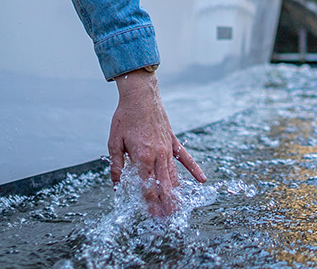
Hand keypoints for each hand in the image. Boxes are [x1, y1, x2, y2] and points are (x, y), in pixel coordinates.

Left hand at [108, 68, 205, 215]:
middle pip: (163, 185)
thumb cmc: (125, 117)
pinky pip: (185, 158)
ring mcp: (168, 148)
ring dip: (176, 193)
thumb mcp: (114, 142)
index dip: (150, 203)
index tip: (152, 217)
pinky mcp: (173, 141)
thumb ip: (116, 166)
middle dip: (165, 204)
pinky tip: (202, 180)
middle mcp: (158, 155)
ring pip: (174, 175)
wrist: (140, 95)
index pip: (147, 186)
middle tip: (167, 220)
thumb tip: (116, 186)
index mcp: (142, 157)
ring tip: (179, 208)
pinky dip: (194, 170)